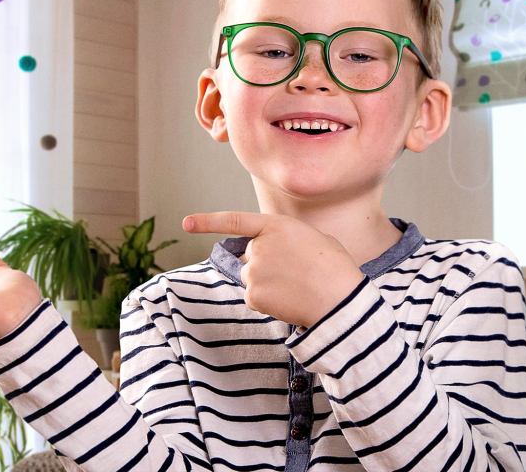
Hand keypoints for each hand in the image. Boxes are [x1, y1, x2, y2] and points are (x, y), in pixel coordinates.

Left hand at [182, 212, 362, 326]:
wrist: (340, 299)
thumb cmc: (335, 268)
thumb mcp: (316, 239)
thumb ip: (289, 240)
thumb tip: (283, 253)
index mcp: (275, 226)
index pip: (235, 221)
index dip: (208, 221)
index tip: (186, 223)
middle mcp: (258, 246)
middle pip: (250, 258)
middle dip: (265, 266)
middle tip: (295, 275)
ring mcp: (253, 270)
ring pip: (252, 279)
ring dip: (267, 285)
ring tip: (296, 288)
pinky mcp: (252, 294)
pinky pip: (254, 299)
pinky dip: (268, 303)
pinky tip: (289, 301)